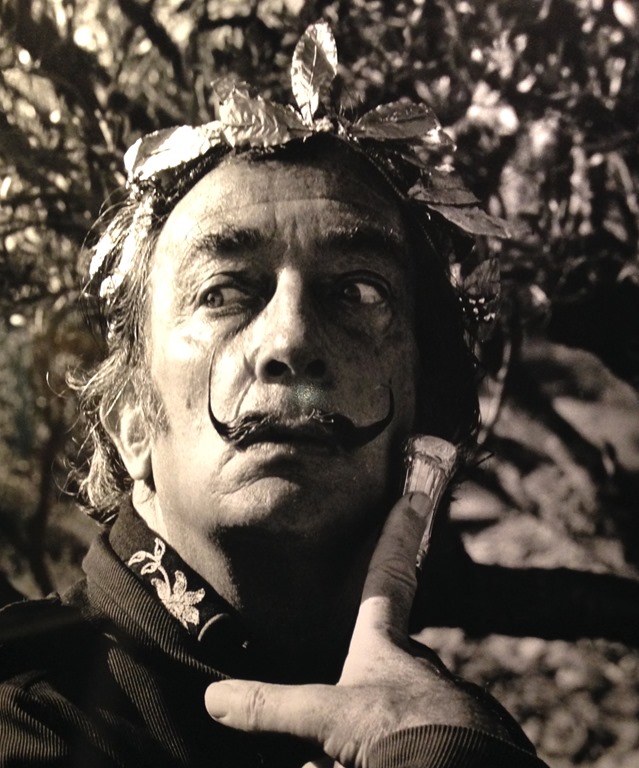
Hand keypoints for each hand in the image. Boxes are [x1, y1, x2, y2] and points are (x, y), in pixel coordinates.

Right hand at [205, 492, 511, 766]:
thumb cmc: (404, 733)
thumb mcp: (328, 716)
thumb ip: (272, 706)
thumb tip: (214, 698)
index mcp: (385, 645)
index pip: (387, 575)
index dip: (397, 535)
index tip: (415, 496)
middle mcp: (415, 666)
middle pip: (383, 653)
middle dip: (362, 672)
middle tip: (340, 712)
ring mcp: (436, 703)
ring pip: (390, 707)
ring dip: (366, 733)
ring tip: (344, 755)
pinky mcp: (450, 738)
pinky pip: (401, 736)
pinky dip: (383, 749)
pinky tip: (369, 757)